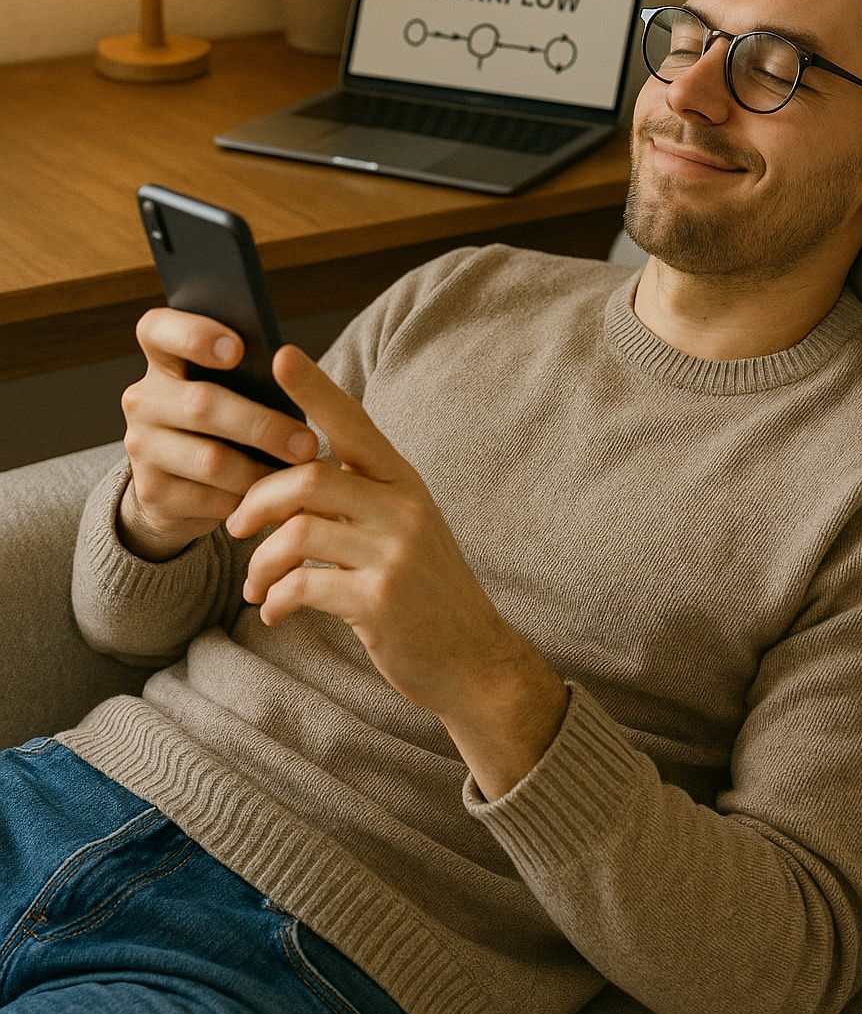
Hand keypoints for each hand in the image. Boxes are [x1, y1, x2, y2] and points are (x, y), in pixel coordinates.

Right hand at [119, 309, 318, 561]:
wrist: (184, 483)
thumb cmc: (229, 416)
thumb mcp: (234, 388)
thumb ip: (250, 372)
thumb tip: (293, 372)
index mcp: (162, 358)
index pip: (158, 330)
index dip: (194, 334)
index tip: (238, 349)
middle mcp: (143, 399)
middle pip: (201, 404)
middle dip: (262, 425)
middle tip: (307, 443)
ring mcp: (142, 446)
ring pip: (210, 459)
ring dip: (262, 471)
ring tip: (301, 474)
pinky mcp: (152, 492)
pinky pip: (209, 498)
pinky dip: (248, 501)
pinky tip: (274, 499)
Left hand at [229, 346, 568, 798]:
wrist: (474, 659)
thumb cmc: (425, 591)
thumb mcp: (403, 530)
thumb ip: (359, 499)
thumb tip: (290, 477)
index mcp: (404, 483)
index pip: (355, 423)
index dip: (316, 389)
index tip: (282, 355)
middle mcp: (403, 509)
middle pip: (307, 479)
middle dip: (256, 501)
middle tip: (235, 527)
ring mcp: (394, 554)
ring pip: (298, 534)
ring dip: (260, 562)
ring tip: (254, 584)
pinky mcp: (380, 601)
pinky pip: (303, 586)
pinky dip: (276, 599)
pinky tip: (274, 611)